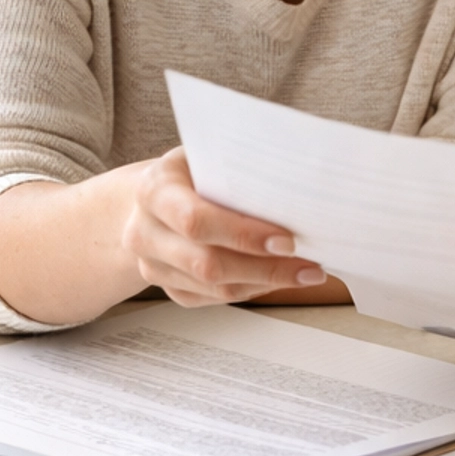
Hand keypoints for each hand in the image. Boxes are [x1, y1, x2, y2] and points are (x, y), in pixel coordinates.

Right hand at [119, 149, 329, 306]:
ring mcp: (152, 265)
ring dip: (264, 283)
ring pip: (212, 287)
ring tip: (305, 273)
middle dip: (264, 268)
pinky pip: (211, 299)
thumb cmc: (189, 172)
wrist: (152, 198)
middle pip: (206, 263)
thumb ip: (238, 169)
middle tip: (310, 267)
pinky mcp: (166, 286)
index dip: (243, 234)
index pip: (196, 220)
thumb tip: (298, 189)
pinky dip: (250, 290)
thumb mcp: (206, 156)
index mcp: (154, 190)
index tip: (287, 240)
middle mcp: (144, 232)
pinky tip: (277, 278)